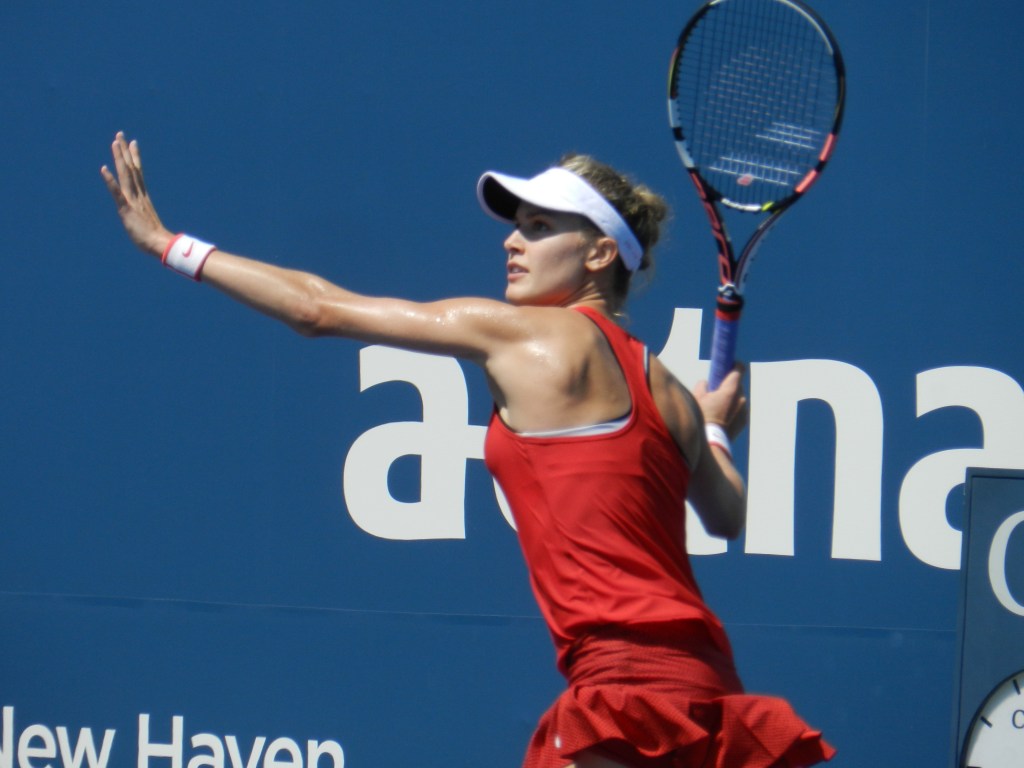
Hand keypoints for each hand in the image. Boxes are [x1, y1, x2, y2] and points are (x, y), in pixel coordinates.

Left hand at [100, 132, 173, 256]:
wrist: (159, 245)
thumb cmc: (157, 240)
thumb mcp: (151, 225)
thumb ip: (150, 219)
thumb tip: (156, 222)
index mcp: (143, 197)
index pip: (138, 173)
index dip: (134, 157)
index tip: (133, 142)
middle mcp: (138, 195)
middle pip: (130, 168)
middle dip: (125, 151)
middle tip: (120, 134)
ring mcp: (132, 200)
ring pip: (125, 175)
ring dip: (119, 158)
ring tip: (114, 142)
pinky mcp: (126, 209)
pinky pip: (116, 192)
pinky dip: (110, 180)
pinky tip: (103, 169)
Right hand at [693, 363, 747, 438]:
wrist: (712, 442)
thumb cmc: (703, 417)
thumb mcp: (697, 397)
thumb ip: (703, 385)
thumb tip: (706, 383)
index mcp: (731, 389)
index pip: (739, 369)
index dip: (733, 364)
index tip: (727, 364)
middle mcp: (741, 397)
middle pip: (737, 385)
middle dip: (728, 385)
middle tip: (716, 389)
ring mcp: (744, 410)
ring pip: (737, 399)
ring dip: (730, 399)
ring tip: (717, 408)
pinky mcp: (744, 421)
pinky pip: (739, 411)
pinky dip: (732, 411)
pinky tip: (720, 418)